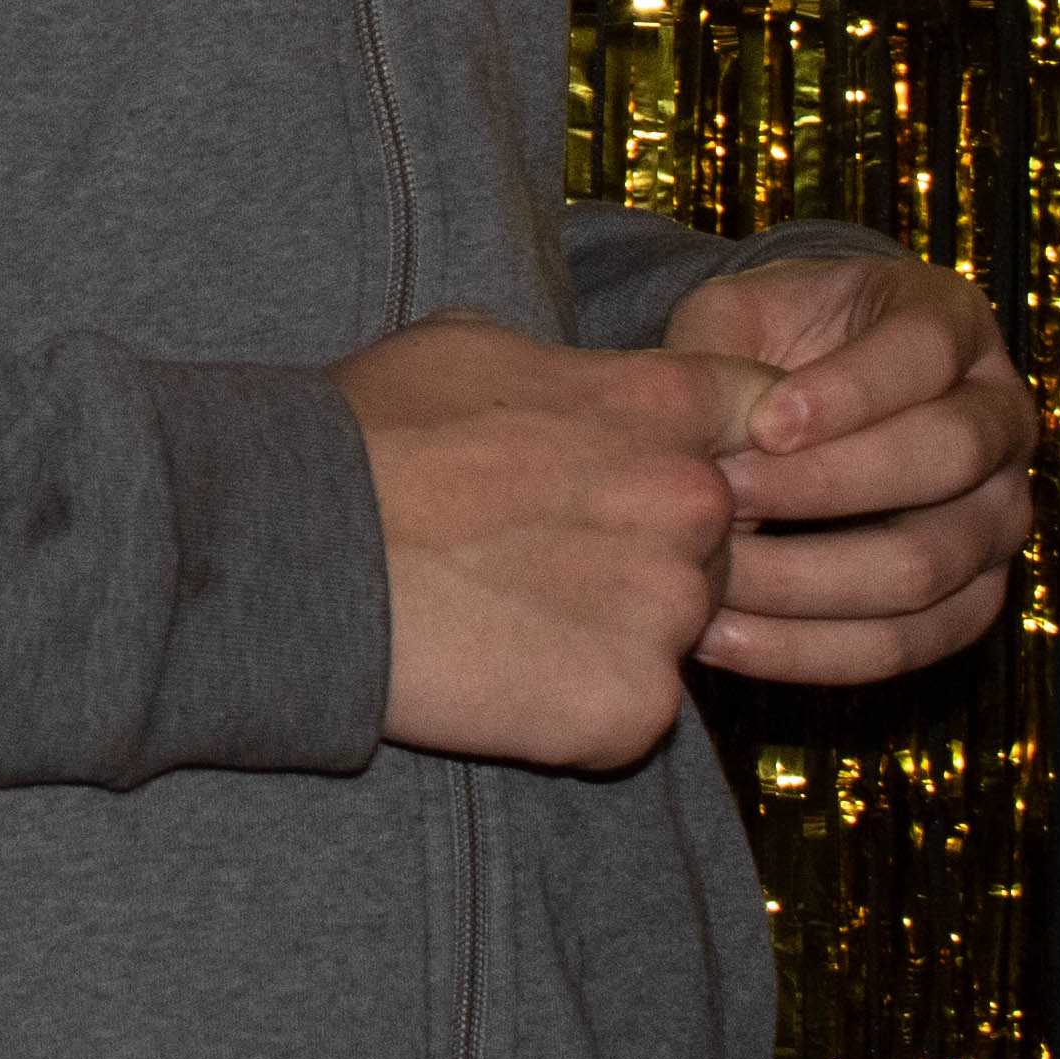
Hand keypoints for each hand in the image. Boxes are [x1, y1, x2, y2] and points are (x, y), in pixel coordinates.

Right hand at [339, 310, 772, 770]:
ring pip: (676, 630)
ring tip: (506, 616)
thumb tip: (588, 384)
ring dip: (614, 631)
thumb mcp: (467, 346)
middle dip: (650, 548)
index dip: (716, 445)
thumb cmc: (368, 435)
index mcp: (660, 404)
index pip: (761, 417)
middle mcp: (691, 503)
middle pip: (719, 539)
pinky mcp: (637, 706)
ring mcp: (671, 611)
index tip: (649, 469)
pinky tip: (500, 672)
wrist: (298, 549)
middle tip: (543, 556)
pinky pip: (632, 712)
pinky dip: (579, 705)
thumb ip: (572, 370)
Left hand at [662, 253, 1037, 685]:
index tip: (761, 423)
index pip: (922, 353)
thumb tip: (703, 453)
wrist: (795, 403)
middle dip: (824, 485)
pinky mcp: (975, 596)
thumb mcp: (733, 316)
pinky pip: (913, 642)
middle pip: (946, 456)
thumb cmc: (762, 342)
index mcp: (950, 320)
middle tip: (721, 496)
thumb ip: (721, 359)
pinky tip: (724, 635)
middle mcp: (1000, 416)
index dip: (847, 391)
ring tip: (710, 574)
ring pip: (930, 563)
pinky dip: (814, 648)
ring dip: (809, 578)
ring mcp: (1001, 512)